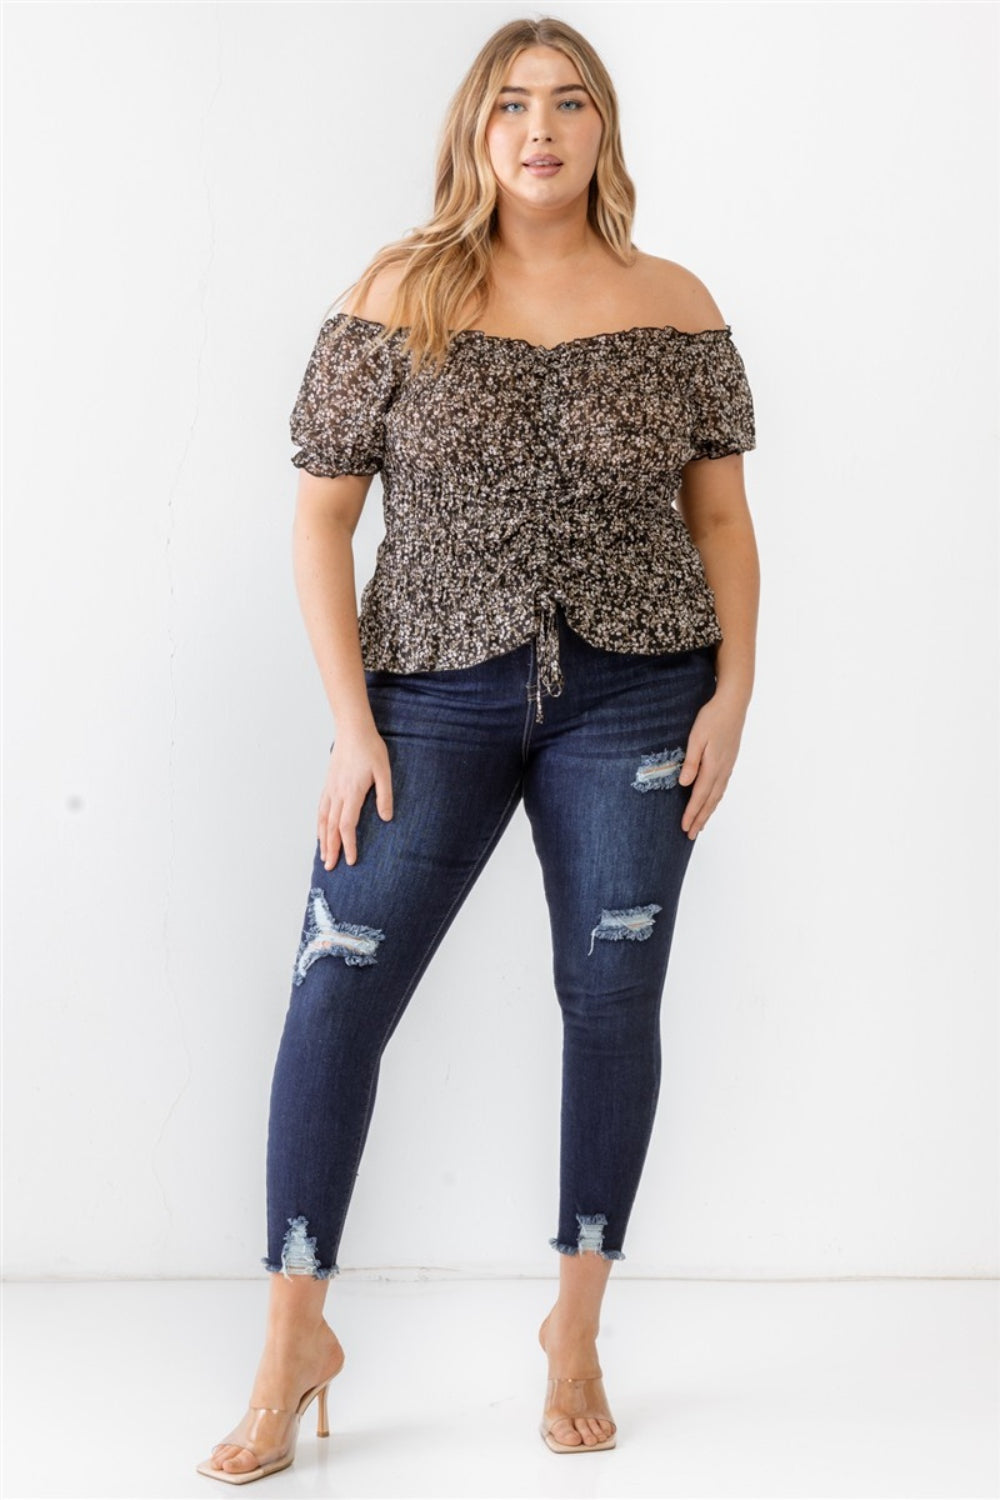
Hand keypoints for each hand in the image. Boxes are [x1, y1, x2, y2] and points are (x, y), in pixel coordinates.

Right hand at [318, 725, 393, 868]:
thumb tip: (386, 818)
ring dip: (323, 839)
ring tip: (323, 856)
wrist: (353, 730)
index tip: (351, 860)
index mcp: (352, 793)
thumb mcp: (384, 771)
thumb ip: (385, 796)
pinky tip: (321, 831)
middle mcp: (338, 794)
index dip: (348, 845)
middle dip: (331, 849)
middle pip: (332, 827)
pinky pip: (321, 809)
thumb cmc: (371, 749)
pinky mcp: (328, 784)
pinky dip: (319, 824)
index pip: (347, 825)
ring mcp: (331, 789)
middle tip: (330, 867)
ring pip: (323, 820)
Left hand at [676, 686, 746, 839]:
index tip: (684, 827)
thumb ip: (691, 761)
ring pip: (717, 795)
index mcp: (713, 765)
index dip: (692, 813)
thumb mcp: (696, 737)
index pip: (700, 795)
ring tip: (700, 825)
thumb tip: (684, 783)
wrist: (733, 704)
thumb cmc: (712, 717)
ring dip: (708, 811)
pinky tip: (711, 802)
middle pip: (710, 801)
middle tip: (691, 835)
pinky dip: (715, 800)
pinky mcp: (729, 761)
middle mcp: (723, 769)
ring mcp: (728, 766)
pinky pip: (721, 787)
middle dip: (700, 818)